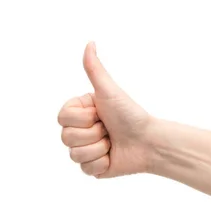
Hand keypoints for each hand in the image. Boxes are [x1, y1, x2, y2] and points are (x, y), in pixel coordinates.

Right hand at [58, 41, 153, 177]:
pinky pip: (85, 169)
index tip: (100, 112)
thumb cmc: (130, 114)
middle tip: (108, 128)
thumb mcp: (109, 90)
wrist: (148, 141)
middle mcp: (79, 131)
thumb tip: (90, 43)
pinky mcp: (92, 168)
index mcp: (79, 112)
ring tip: (112, 142)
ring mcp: (85, 150)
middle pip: (66, 137)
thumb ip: (94, 69)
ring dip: (99, 148)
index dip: (83, 117)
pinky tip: (113, 156)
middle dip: (93, 133)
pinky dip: (102, 163)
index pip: (62, 118)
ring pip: (74, 154)